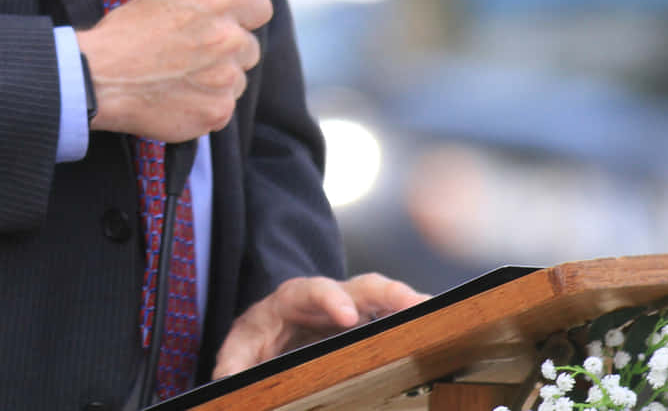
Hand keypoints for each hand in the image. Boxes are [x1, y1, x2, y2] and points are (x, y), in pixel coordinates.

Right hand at [74, 0, 271, 141]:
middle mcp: (226, 39)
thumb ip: (202, 3)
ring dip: (217, 82)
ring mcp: (224, 78)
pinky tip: (178, 99)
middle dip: (228, 53)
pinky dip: (205, 107)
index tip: (238, 24)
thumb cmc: (122, 38)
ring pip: (237, 80)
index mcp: (214, 3)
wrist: (98, 80)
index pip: (260, 7)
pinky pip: (223, 108)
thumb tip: (222, 8)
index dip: (247, 16)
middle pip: (250, 48)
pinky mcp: (217, 111)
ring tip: (179, 80)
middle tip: (195, 58)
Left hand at [212, 274, 429, 378]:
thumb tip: (228, 381)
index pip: (313, 290)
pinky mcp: (367, 322)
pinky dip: (413, 318)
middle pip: (361, 286)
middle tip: (414, 304)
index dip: (331, 299)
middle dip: (388, 292)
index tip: (346, 316)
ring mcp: (352, 307)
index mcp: (293, 298)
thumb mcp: (239, 350)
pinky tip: (437, 325)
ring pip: (384, 298)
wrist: (268, 331)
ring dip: (410, 303)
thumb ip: (234, 364)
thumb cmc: (257, 338)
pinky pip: (392, 315)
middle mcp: (328, 296)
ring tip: (438, 314)